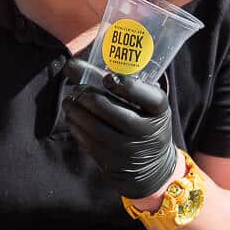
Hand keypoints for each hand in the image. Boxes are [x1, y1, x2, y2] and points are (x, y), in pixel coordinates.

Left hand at [62, 59, 178, 199]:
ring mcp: (130, 150)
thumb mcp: (147, 105)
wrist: (152, 164)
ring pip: (97, 129)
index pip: (150, 98)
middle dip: (91, 98)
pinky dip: (77, 128)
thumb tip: (75, 65)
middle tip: (78, 89)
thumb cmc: (144, 122)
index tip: (108, 78)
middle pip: (116, 113)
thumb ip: (125, 86)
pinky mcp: (114, 162)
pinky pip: (90, 143)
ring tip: (69, 102)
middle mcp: (148, 132)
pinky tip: (71, 118)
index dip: (128, 87)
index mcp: (160, 112)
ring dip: (77, 112)